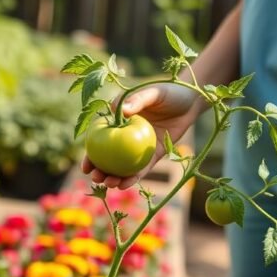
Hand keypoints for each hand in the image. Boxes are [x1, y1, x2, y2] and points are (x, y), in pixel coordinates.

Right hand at [82, 83, 197, 189]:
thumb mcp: (153, 93)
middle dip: (100, 172)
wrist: (191, 101)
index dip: (91, 155)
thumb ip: (137, 100)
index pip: (100, 141)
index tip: (86, 167)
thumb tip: (116, 109)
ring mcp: (140, 147)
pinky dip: (134, 177)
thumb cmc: (169, 93)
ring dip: (115, 178)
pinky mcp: (154, 154)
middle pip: (109, 159)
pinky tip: (126, 184)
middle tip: (97, 178)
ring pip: (124, 167)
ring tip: (111, 184)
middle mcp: (126, 137)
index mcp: (119, 122)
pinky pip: (143, 168)